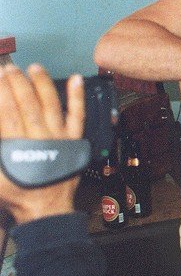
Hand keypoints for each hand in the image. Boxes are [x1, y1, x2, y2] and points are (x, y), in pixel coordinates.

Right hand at [0, 64, 83, 223]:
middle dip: (18, 84)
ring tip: (35, 68)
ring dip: (43, 84)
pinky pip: (78, 115)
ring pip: (51, 105)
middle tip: (10, 68)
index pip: (7, 113)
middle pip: (28, 105)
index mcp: (18, 147)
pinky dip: (77, 97)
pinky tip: (76, 79)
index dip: (2, 93)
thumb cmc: (16, 192)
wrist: (45, 207)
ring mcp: (60, 138)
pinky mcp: (75, 140)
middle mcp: (41, 139)